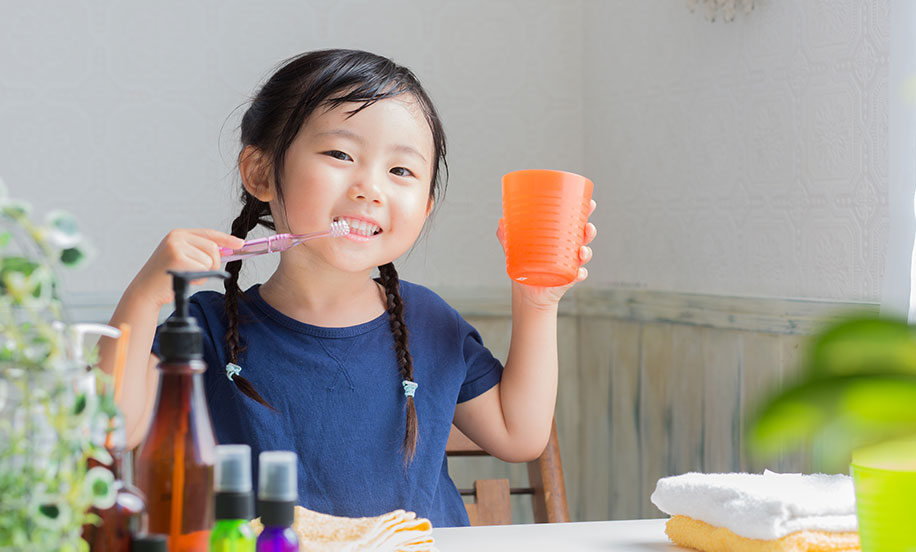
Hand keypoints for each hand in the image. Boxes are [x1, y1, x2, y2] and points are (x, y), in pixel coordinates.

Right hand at [128, 229, 245, 307]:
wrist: (146, 291)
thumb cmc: (166, 277)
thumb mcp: (183, 258)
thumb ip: (201, 252)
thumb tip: (228, 250)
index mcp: (178, 234)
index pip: (209, 234)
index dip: (226, 239)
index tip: (240, 243)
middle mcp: (177, 237)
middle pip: (213, 248)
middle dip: (214, 264)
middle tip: (200, 274)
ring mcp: (176, 246)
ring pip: (209, 260)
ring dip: (203, 273)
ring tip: (186, 276)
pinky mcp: (178, 258)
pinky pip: (203, 269)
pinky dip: (198, 279)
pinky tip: (183, 279)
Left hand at [496, 199, 596, 308]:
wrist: (527, 294)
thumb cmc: (525, 267)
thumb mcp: (515, 250)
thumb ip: (506, 237)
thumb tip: (501, 222)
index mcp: (560, 238)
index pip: (575, 222)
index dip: (585, 212)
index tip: (591, 203)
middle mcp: (568, 250)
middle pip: (584, 237)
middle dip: (589, 231)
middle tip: (587, 227)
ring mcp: (570, 265)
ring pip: (584, 256)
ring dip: (587, 252)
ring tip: (581, 251)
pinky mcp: (567, 280)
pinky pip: (578, 276)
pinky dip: (580, 274)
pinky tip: (579, 273)